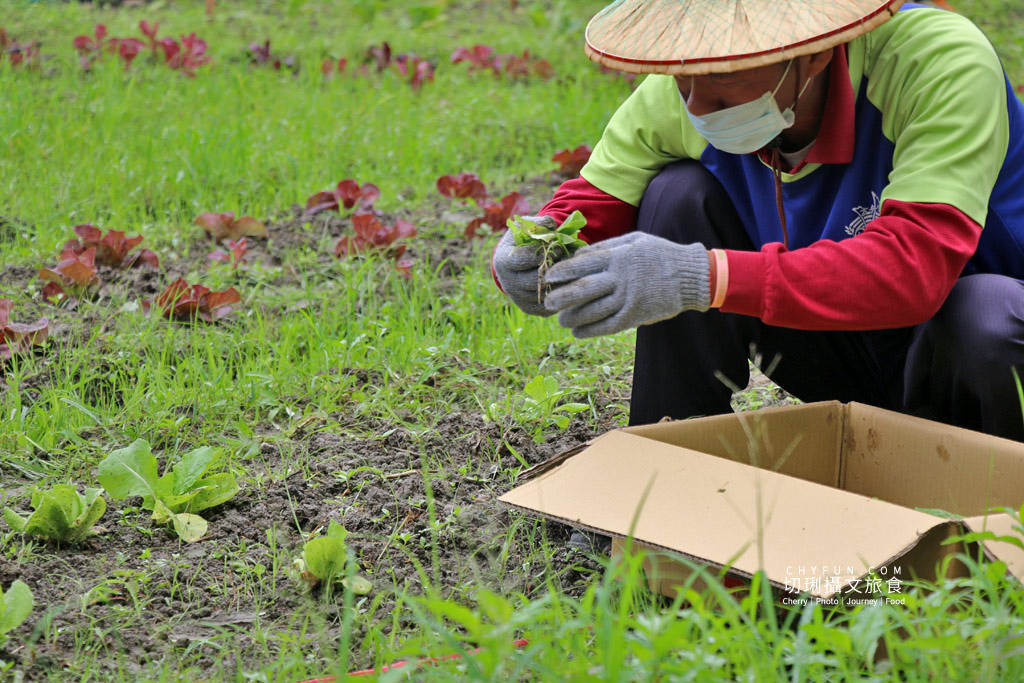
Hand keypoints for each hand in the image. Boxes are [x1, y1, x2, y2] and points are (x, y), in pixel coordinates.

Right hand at [492, 216, 558, 315]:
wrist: (514, 262)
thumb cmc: (522, 241)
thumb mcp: (526, 227)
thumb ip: (538, 223)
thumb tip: (552, 224)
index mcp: (503, 261)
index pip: (527, 258)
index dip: (547, 250)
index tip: (559, 245)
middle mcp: (507, 283)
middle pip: (537, 279)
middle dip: (555, 267)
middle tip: (568, 259)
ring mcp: (517, 298)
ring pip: (545, 294)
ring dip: (561, 282)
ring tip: (569, 270)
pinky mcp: (528, 308)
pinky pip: (549, 305)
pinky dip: (560, 294)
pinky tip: (566, 282)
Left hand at [543, 232, 709, 337]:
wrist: (691, 276)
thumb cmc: (659, 253)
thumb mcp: (634, 240)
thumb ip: (606, 247)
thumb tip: (577, 254)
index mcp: (618, 257)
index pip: (581, 265)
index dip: (561, 272)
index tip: (548, 277)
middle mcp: (621, 278)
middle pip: (582, 290)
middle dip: (561, 297)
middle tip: (548, 303)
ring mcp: (628, 299)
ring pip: (593, 311)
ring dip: (573, 317)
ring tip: (562, 320)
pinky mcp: (636, 316)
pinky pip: (608, 326)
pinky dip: (590, 331)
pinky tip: (578, 332)